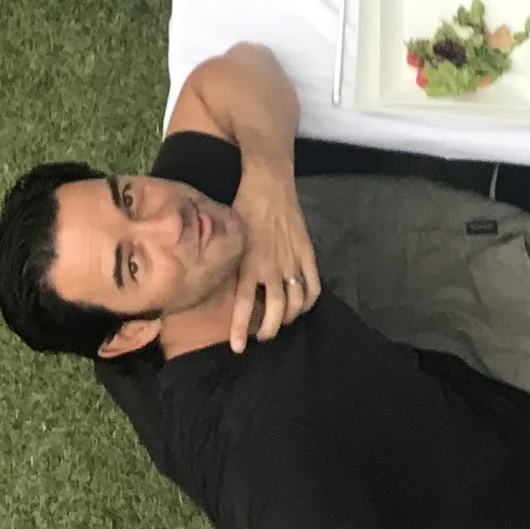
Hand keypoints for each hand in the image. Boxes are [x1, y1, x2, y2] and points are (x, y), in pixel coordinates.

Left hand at [228, 168, 320, 351]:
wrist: (268, 180)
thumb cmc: (242, 204)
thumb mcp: (228, 234)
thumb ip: (229, 260)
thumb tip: (216, 280)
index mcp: (248, 262)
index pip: (243, 304)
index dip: (240, 329)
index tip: (237, 347)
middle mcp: (270, 266)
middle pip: (274, 312)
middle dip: (268, 331)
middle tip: (262, 336)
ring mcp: (291, 261)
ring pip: (294, 304)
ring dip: (287, 319)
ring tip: (280, 322)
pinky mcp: (307, 253)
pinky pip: (313, 286)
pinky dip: (308, 302)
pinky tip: (301, 306)